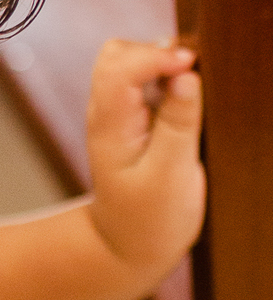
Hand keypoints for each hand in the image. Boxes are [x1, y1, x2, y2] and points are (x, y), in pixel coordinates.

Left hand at [85, 37, 205, 283]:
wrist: (129, 247)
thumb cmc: (150, 219)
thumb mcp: (171, 176)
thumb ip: (179, 124)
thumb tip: (187, 77)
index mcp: (110, 127)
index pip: (120, 69)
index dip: (156, 56)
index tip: (191, 66)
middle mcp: (107, 115)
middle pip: (116, 54)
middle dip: (155, 52)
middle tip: (191, 72)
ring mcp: (118, 116)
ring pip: (129, 63)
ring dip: (160, 63)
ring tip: (190, 86)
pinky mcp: (134, 120)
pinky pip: (145, 82)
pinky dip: (165, 77)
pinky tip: (185, 97)